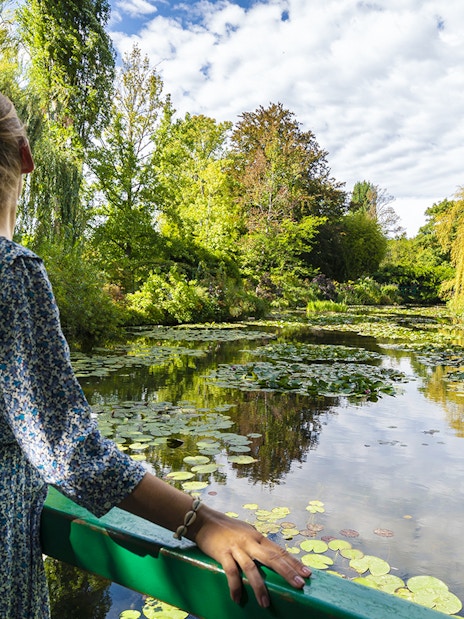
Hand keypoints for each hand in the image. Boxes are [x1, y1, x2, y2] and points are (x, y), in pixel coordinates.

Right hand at [192, 505, 310, 607]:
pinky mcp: (222, 553)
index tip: (307, 574)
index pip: (279, 551)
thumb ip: (258, 543)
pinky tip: (237, 599)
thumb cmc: (226, 527)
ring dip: (259, 586)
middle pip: (272, 558)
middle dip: (287, 572)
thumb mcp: (246, 532)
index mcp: (257, 537)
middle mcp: (250, 541)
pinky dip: (234, 586)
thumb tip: (271, 555)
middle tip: (300, 585)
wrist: (204, 520)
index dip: (293, 563)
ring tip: (265, 603)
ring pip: (251, 568)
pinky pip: (230, 572)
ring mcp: (236, 547)